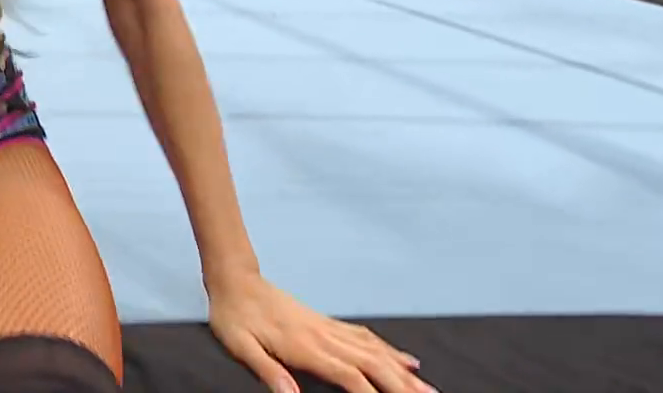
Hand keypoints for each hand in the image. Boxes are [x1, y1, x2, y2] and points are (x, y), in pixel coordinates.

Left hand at [208, 274, 434, 392]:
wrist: (234, 281)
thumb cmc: (233, 317)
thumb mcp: (241, 348)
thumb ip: (268, 371)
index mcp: (305, 347)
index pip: (349, 375)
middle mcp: (324, 337)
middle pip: (374, 364)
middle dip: (403, 386)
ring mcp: (329, 329)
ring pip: (376, 352)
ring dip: (404, 372)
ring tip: (428, 389)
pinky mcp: (328, 324)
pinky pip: (367, 339)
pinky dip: (391, 352)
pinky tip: (407, 362)